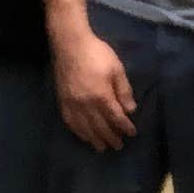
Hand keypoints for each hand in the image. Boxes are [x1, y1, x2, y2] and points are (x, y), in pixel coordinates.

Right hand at [53, 23, 136, 147]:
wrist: (70, 44)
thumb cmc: (97, 54)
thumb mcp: (117, 69)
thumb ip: (124, 91)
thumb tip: (130, 110)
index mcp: (102, 96)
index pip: (116, 118)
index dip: (124, 127)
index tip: (131, 133)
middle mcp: (86, 104)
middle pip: (100, 127)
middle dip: (111, 138)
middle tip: (119, 146)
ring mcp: (72, 104)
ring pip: (84, 128)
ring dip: (94, 139)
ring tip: (102, 148)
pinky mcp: (62, 101)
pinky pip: (70, 122)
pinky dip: (78, 132)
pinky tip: (84, 136)